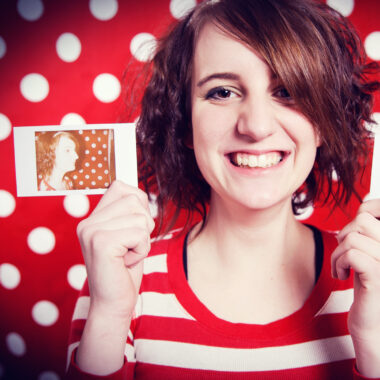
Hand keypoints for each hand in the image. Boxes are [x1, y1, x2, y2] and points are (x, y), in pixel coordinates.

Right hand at [77, 180, 154, 319]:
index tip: (133, 228)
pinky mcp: (101, 243)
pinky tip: (126, 262)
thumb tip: (141, 195)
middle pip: (134, 200)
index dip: (138, 204)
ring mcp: (92, 231)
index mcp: (92, 218)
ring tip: (127, 255)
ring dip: (143, 240)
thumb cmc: (124, 270)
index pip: (121, 187)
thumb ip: (130, 212)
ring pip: (140, 217)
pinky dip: (142, 250)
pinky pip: (140, 234)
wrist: (113, 303)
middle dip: (143, 225)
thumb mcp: (128, 234)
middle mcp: (88, 222)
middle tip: (130, 246)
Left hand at [331, 199, 379, 375]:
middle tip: (345, 254)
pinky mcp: (379, 276)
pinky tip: (343, 276)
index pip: (378, 207)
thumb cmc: (368, 282)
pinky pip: (352, 254)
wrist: (372, 321)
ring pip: (352, 238)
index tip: (358, 225)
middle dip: (345, 235)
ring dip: (338, 253)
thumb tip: (368, 202)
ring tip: (343, 268)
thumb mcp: (369, 251)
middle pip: (363, 220)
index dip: (368, 208)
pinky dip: (339, 263)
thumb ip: (370, 229)